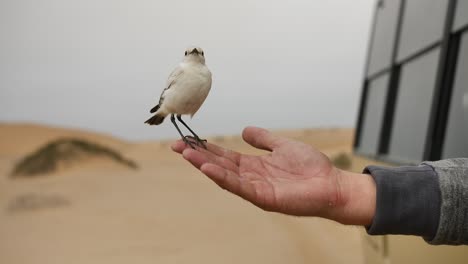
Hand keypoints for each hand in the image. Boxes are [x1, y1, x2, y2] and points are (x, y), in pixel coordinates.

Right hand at [171, 126, 374, 224]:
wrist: (331, 184)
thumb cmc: (310, 167)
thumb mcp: (282, 146)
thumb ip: (263, 139)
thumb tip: (244, 130)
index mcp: (253, 165)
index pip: (224, 156)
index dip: (206, 148)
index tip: (188, 139)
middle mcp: (250, 177)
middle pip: (218, 165)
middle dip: (197, 156)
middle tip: (176, 145)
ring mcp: (256, 188)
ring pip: (224, 176)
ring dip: (204, 165)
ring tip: (186, 154)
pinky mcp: (264, 198)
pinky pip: (240, 187)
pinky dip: (223, 178)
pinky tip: (209, 168)